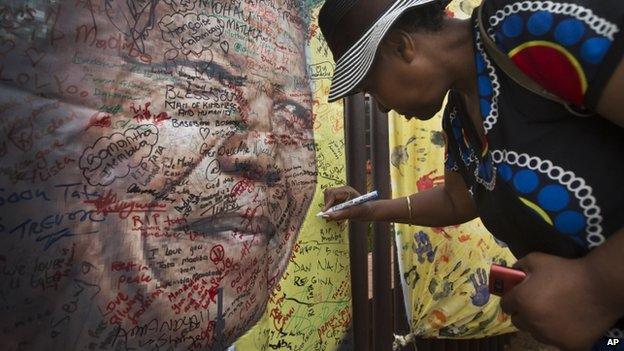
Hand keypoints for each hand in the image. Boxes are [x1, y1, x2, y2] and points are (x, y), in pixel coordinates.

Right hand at [322, 186, 373, 220]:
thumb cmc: (361, 211)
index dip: (327, 203)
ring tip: (334, 212)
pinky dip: (330, 206)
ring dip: (328, 205)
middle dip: (327, 203)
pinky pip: (329, 199)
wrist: (367, 211)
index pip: (332, 193)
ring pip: (327, 196)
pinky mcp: (339, 196)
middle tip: (329, 213)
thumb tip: (325, 216)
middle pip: (328, 192)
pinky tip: (336, 211)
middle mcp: (343, 189)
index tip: (324, 212)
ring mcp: (340, 192)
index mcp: (347, 191)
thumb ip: (338, 215)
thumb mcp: (350, 214)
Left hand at [500, 252, 619, 350]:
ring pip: (536, 333)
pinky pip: (556, 341)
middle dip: (524, 312)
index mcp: (521, 301)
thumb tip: (511, 274)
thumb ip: (518, 266)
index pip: (505, 305)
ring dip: (540, 324)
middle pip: (518, 321)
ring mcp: (549, 336)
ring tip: (555, 312)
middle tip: (538, 303)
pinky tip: (568, 321)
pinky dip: (559, 333)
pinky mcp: (566, 345)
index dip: (512, 299)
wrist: (599, 287)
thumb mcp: (537, 260)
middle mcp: (531, 321)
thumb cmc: (566, 271)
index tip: (520, 296)